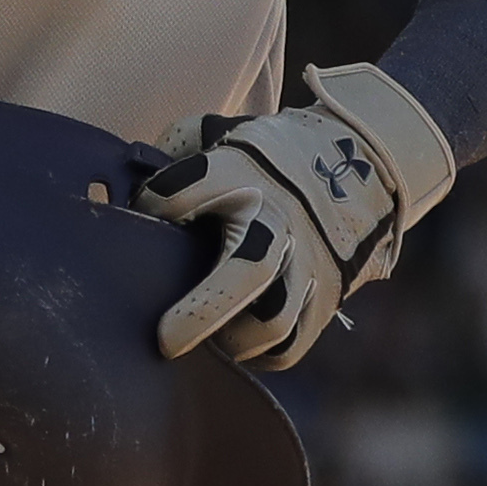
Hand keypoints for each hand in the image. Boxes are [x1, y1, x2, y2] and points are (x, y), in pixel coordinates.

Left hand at [141, 64, 454, 368]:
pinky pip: (290, 345)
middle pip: (246, 273)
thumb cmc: (262, 156)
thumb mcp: (217, 132)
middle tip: (164, 341)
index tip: (142, 213)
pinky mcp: (326, 296)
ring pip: (274, 321)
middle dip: (201, 312)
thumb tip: (127, 190)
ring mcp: (308, 261)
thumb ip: (175, 151)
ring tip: (207, 339)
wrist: (359, 164)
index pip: (182, 191)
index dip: (155, 204)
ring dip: (233, 339)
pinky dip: (259, 353)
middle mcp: (277, 220)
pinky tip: (235, 341)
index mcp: (241, 171)